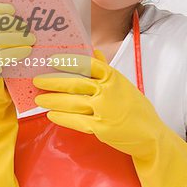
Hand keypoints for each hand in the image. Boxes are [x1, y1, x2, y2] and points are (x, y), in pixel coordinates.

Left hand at [34, 50, 186, 186]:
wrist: (150, 136)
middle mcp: (108, 92)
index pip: (88, 64)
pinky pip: (76, 121)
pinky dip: (62, 118)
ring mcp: (104, 111)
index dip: (69, 62)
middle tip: (37, 81)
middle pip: (75, 84)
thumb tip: (94, 51)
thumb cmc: (137, 108)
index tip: (53, 60)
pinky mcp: (100, 129)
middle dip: (53, 82)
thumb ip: (107, 69)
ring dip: (53, 100)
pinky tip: (51, 115)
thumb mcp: (125, 85)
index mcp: (115, 78)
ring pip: (72, 103)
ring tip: (39, 100)